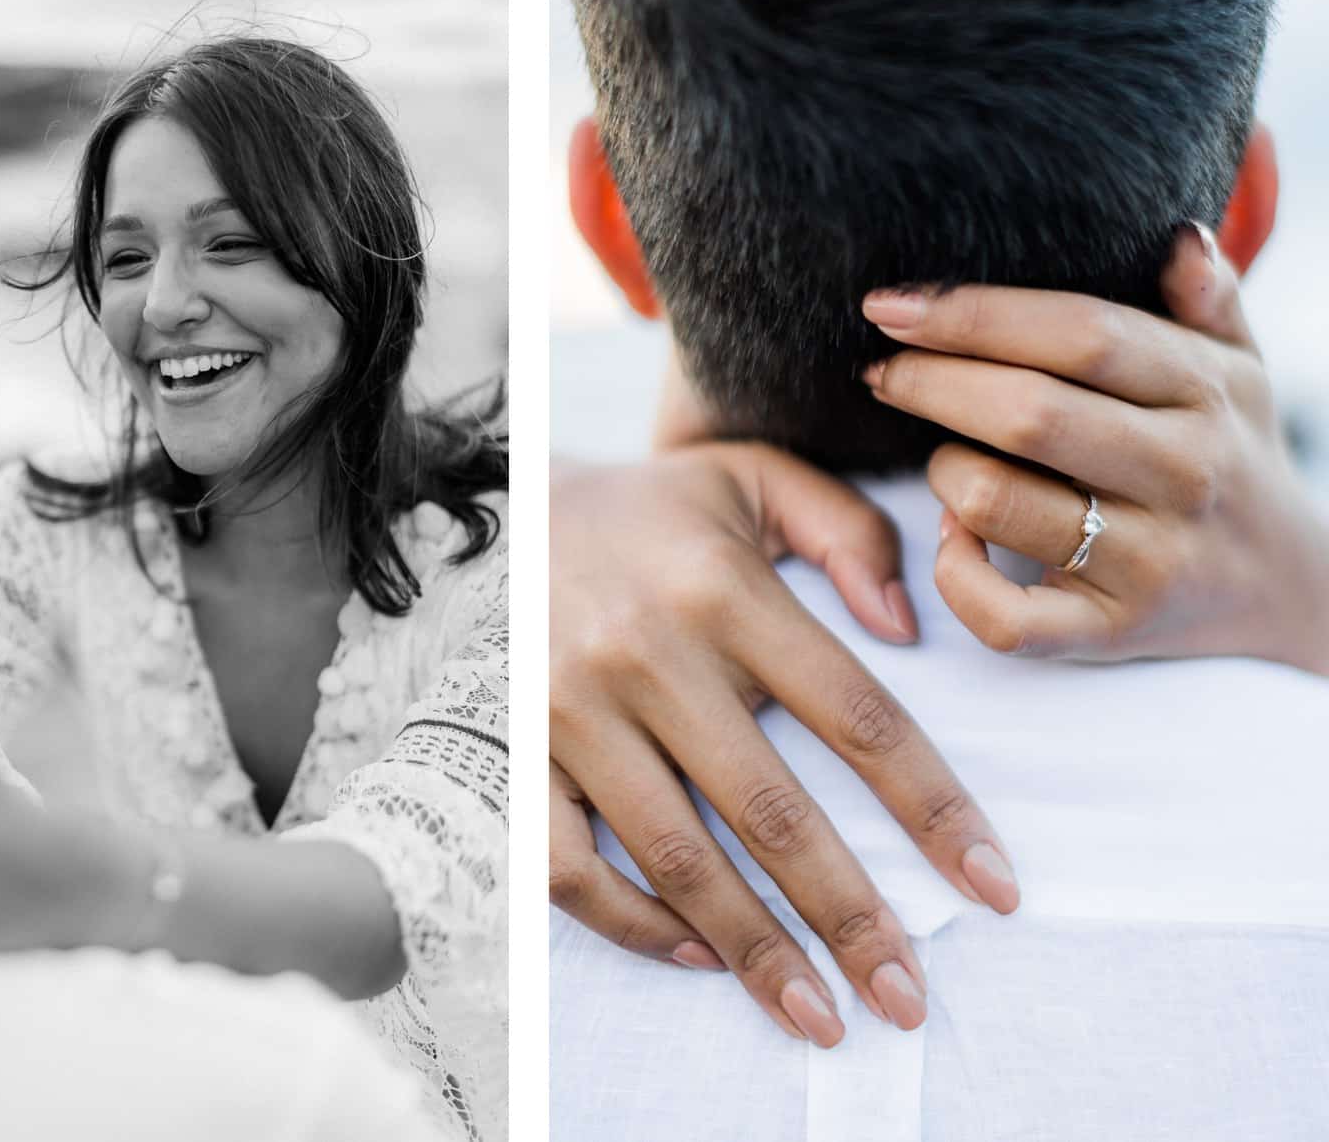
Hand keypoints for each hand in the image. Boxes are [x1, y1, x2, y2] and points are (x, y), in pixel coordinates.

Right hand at [551, 444, 1018, 1046]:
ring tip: (817, 1015)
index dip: (934, 810)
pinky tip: (697, 955)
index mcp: (723, 587)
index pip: (856, 716)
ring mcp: (571, 710)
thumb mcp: (752, 478)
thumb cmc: (650, 512)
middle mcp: (647, 653)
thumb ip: (846, 530)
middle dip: (850, 917)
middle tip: (906, 998)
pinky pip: (571, 865)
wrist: (501, 510)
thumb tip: (910, 630)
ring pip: (677, 857)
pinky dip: (634, 924)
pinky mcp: (513, 751)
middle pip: (772, 812)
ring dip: (755, 950)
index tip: (993, 887)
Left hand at [862, 226, 1328, 672]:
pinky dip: (955, 574)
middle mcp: (1181, 474)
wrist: (1287, 592)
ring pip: (997, 503)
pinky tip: (954, 540)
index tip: (894, 304)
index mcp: (1203, 391)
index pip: (1080, 333)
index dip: (974, 314)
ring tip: (942, 457)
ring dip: (943, 472)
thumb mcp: (1236, 370)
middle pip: (1027, 414)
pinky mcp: (1110, 633)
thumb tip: (1178, 234)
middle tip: (882, 372)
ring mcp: (1147, 561)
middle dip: (931, 384)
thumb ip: (1208, 298)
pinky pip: (1003, 616)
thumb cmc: (1228, 456)